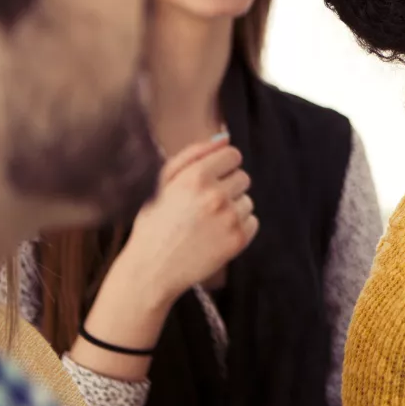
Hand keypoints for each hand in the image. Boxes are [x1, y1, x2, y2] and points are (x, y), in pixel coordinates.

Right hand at [111, 137, 256, 309]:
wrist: (152, 268)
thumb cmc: (155, 223)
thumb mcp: (163, 182)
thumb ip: (194, 154)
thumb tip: (225, 137)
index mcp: (195, 177)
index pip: (232, 155)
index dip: (221, 166)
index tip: (210, 179)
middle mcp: (216, 195)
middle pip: (243, 177)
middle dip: (227, 187)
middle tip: (204, 204)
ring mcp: (230, 219)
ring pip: (248, 200)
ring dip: (233, 208)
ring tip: (207, 222)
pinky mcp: (239, 239)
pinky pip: (253, 221)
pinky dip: (239, 226)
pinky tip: (216, 234)